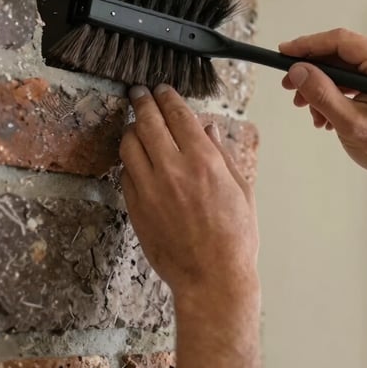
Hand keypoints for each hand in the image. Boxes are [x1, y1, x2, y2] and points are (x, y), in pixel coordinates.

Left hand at [119, 85, 258, 310]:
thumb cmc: (235, 238)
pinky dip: (130, 160)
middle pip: (148, 122)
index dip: (168, 97)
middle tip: (140, 93)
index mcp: (203, 161)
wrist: (212, 278)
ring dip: (132, 129)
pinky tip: (138, 159)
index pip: (178, 115)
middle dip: (143, 101)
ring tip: (137, 125)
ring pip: (129, 144)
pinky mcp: (136, 208)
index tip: (163, 89)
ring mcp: (150, 189)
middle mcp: (172, 170)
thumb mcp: (241, 190)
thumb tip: (208, 129)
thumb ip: (222, 155)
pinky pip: (126, 173)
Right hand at [280, 28, 366, 182]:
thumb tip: (297, 70)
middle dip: (312, 72)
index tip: (283, 53)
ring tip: (311, 113)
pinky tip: (325, 116)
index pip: (340, 41)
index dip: (308, 45)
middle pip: (339, 53)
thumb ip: (322, 94)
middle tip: (290, 88)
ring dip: (321, 88)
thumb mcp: (350, 122)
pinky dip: (334, 94)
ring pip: (342, 67)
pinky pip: (351, 78)